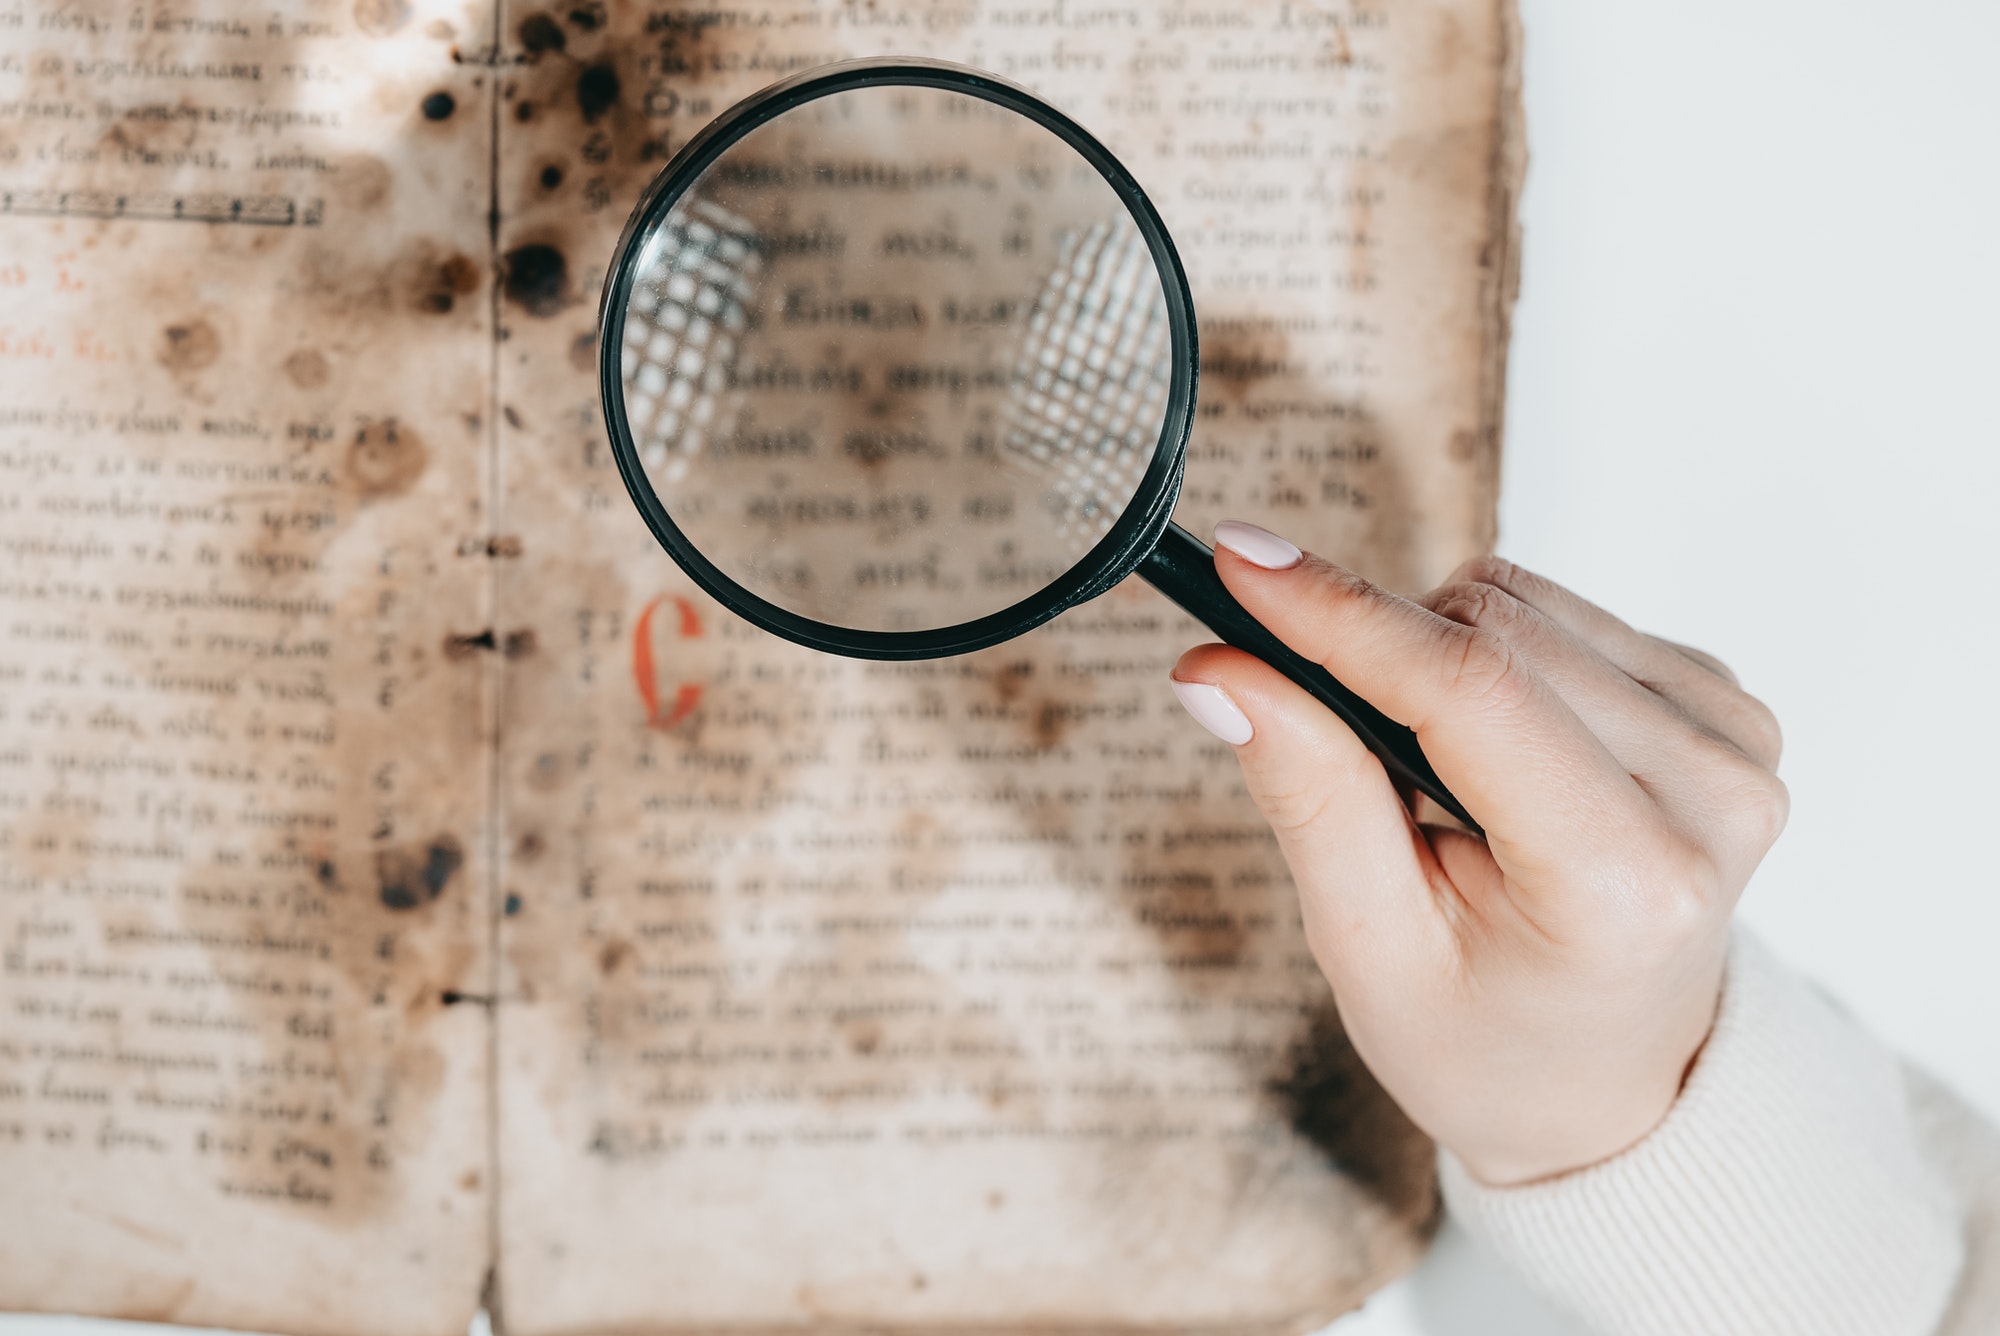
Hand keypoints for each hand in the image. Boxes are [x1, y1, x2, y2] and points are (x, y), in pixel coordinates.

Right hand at [1170, 522, 1788, 1185]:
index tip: (1237, 562)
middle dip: (1379, 652)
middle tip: (1326, 736)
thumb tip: (1221, 667)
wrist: (1609, 1086)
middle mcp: (1711, 799)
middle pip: (1495, 627)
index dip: (1343, 615)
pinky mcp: (1730, 707)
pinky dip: (1497, 663)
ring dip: (1440, 657)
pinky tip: (1496, 758)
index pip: (1473, 693)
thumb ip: (1309, 797)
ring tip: (1431, 780)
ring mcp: (1737, 745)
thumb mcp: (1369, 953)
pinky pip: (1568, 616)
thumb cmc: (1487, 1041)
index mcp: (1626, 885)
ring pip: (1526, 602)